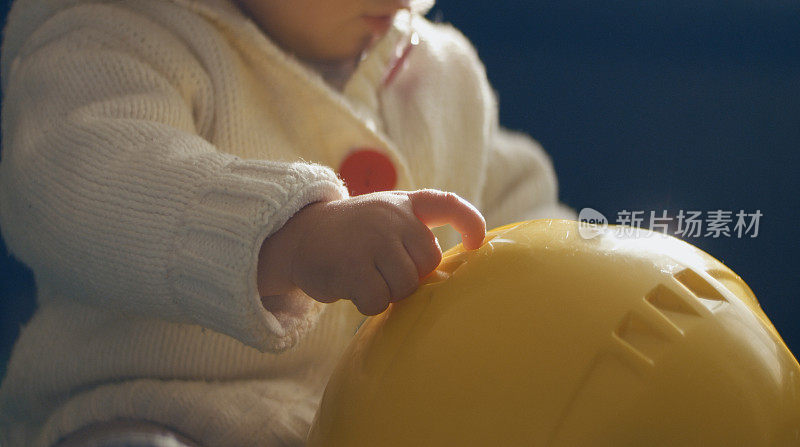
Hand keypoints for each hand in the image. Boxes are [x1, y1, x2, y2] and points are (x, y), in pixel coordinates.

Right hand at [257, 190, 485, 314]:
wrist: (299, 236)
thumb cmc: (354, 235)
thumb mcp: (387, 219)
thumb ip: (416, 236)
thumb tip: (452, 279)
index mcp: (404, 204)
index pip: (448, 204)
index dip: (470, 222)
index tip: (476, 243)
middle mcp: (391, 217)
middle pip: (427, 265)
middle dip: (408, 276)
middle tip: (380, 268)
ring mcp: (372, 240)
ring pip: (404, 287)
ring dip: (385, 291)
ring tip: (363, 275)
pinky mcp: (351, 266)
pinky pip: (378, 301)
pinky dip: (366, 302)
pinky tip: (350, 285)